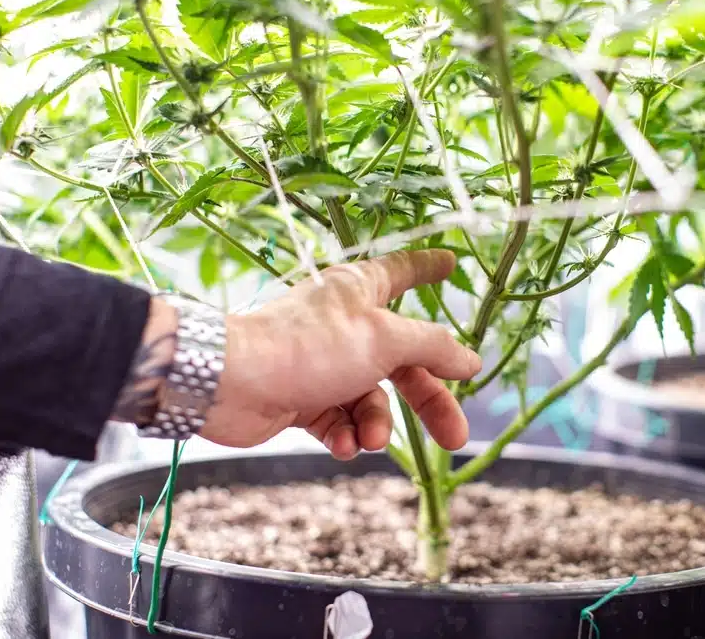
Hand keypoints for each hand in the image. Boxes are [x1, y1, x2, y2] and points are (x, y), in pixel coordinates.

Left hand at [188, 249, 481, 458]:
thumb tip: (470, 358)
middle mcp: (346, 324)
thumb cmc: (312, 346)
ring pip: (372, 398)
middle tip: (456, 437)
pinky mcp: (304, 396)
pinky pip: (339, 419)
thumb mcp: (386, 340)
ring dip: (376, 425)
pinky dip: (345, 435)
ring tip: (370, 441)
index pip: (404, 271)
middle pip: (405, 361)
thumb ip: (434, 348)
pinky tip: (343, 444)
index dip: (428, 267)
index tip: (450, 261)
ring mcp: (325, 362)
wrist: (234, 384)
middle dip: (429, 401)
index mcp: (362, 291)